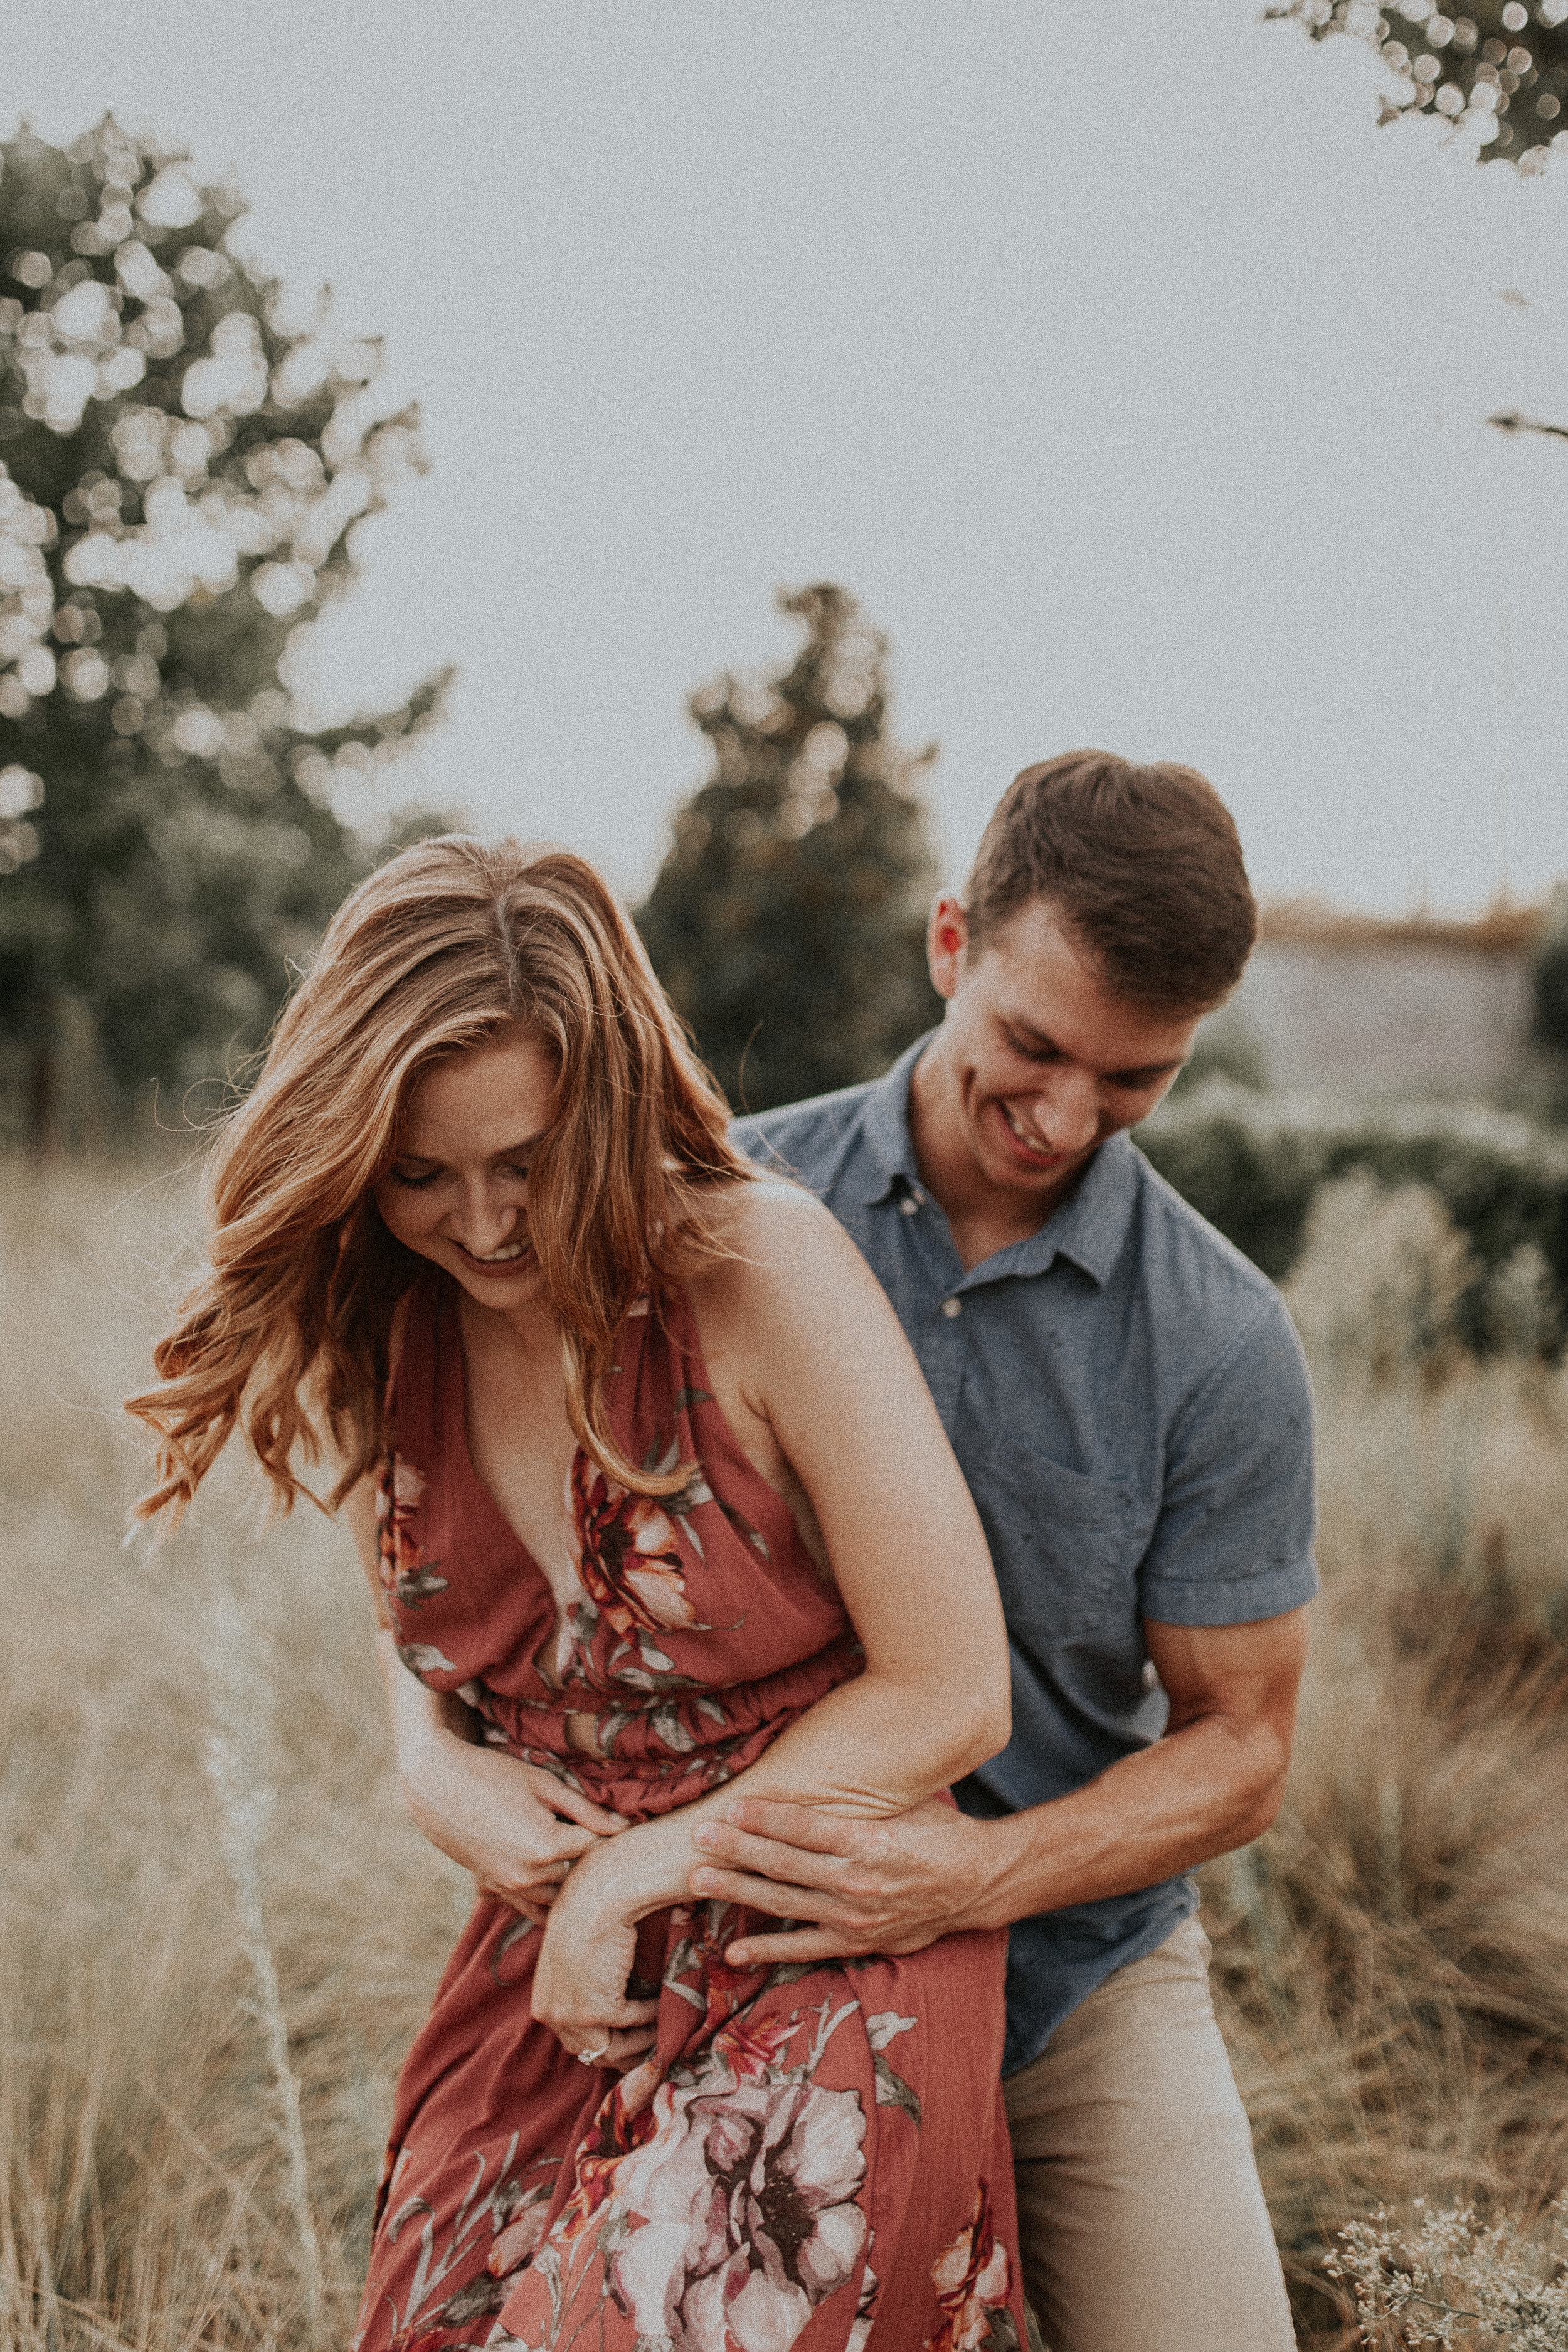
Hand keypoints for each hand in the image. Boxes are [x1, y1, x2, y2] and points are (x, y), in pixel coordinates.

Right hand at [398, 1729, 625, 1925]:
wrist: (435, 1784)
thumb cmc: (491, 1774)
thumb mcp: (544, 1783)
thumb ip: (585, 1809)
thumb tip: (623, 1827)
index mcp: (547, 1847)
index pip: (595, 1846)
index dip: (603, 1829)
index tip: (608, 1818)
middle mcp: (528, 1876)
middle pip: (578, 1875)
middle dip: (585, 1856)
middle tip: (585, 1830)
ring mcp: (507, 1888)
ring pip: (556, 1896)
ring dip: (565, 1878)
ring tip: (564, 1847)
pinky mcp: (490, 1890)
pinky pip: (528, 1907)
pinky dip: (541, 1895)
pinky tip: (542, 1869)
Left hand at [530, 1839, 660, 2068]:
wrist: (599, 1892)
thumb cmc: (591, 1913)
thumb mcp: (575, 1955)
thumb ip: (584, 1984)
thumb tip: (612, 2005)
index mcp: (543, 2000)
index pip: (575, 2041)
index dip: (608, 2043)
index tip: (635, 2038)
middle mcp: (549, 2013)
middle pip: (592, 2052)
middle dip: (626, 2050)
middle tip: (654, 2039)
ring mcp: (569, 2015)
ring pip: (611, 2049)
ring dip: (641, 2037)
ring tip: (661, 2019)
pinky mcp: (593, 2011)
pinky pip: (631, 2024)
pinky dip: (651, 2015)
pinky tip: (662, 1998)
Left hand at [687, 1795, 1000, 1965]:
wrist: (977, 1883)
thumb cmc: (938, 1831)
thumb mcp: (905, 1802)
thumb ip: (860, 1796)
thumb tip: (815, 1765)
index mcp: (870, 1840)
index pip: (805, 1827)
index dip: (764, 1817)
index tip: (730, 1806)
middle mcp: (859, 1881)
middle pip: (785, 1864)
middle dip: (737, 1849)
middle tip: (699, 1837)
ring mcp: (855, 1916)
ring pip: (785, 1903)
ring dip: (738, 1892)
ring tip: (698, 1882)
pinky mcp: (857, 1942)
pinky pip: (804, 1948)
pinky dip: (767, 1951)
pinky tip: (732, 1951)